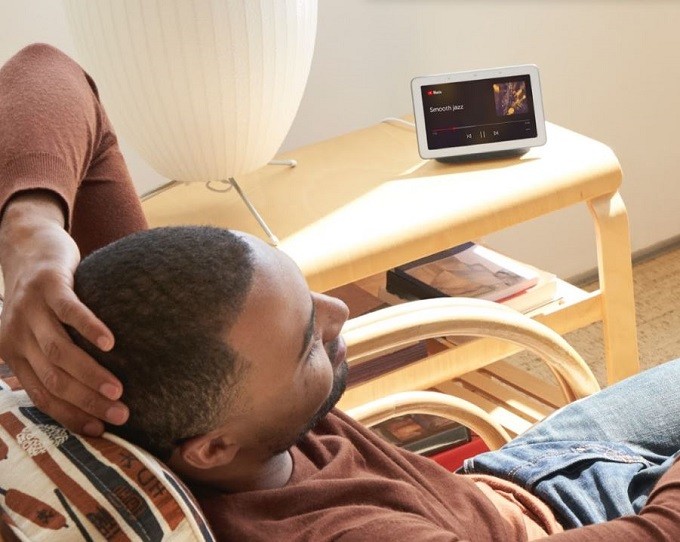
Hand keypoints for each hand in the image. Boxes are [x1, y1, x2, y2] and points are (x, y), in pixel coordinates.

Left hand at [0, 193, 127, 435]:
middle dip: (88, 403)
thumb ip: (51, 356)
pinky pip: (70, 312)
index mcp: (13, 353)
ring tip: (119, 390)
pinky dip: (90, 330)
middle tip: (121, 414)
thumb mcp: (37, 328)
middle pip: (54, 380)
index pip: (43, 396)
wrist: (28, 245)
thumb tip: (89, 392)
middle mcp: (16, 336)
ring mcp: (30, 309)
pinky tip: (111, 343)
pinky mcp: (49, 285)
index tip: (103, 429)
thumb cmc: (44, 295)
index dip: (72, 416)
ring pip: (60, 353)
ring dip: (91, 375)